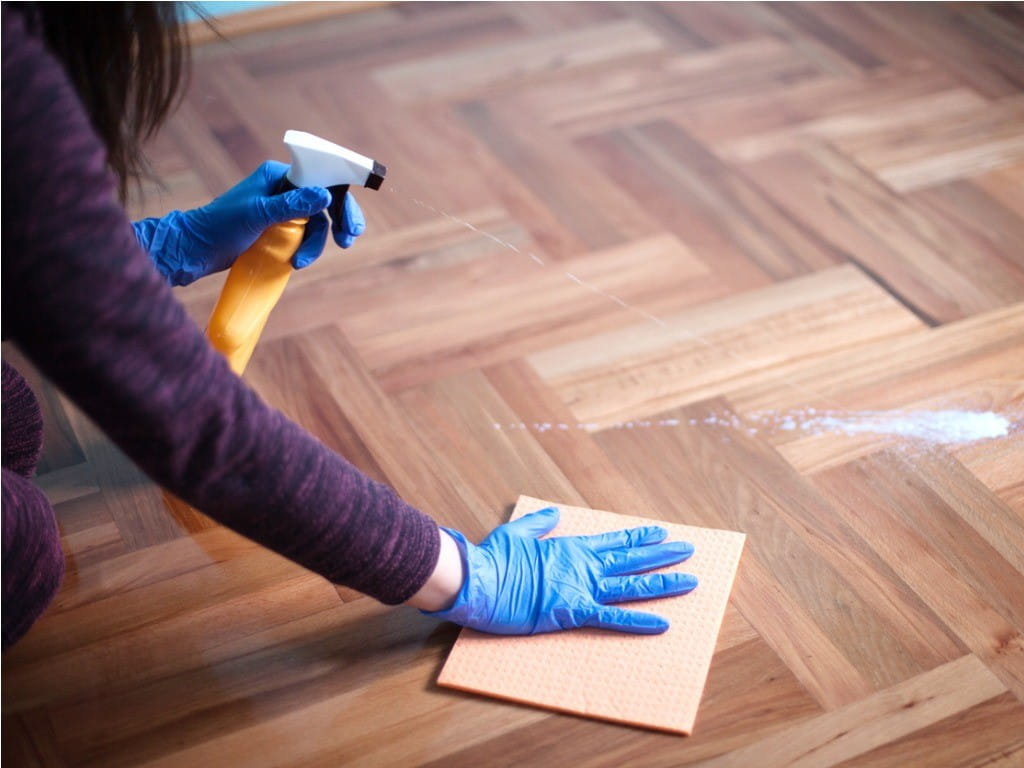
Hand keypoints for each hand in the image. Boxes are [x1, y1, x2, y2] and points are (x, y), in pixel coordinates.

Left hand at [132, 161, 365, 285]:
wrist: (196, 250)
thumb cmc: (220, 226)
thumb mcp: (258, 214)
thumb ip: (292, 204)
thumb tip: (326, 194)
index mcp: (278, 176)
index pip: (320, 178)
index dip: (341, 197)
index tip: (351, 221)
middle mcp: (283, 189)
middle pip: (325, 201)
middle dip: (338, 221)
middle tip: (348, 240)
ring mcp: (282, 210)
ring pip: (316, 224)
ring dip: (316, 244)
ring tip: (302, 262)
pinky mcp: (278, 230)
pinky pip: (304, 236)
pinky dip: (306, 249)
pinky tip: (297, 261)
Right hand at [424, 507, 697, 634]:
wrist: (479, 580)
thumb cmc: (492, 559)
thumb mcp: (517, 533)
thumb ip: (540, 524)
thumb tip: (554, 513)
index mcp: (570, 547)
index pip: (614, 541)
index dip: (640, 538)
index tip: (663, 533)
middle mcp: (582, 565)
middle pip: (631, 560)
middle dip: (662, 556)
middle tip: (689, 551)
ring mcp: (580, 588)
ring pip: (631, 586)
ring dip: (661, 584)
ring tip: (689, 581)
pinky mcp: (573, 612)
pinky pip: (613, 618)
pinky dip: (638, 622)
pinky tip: (662, 624)